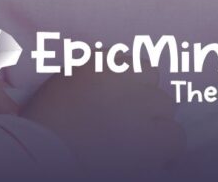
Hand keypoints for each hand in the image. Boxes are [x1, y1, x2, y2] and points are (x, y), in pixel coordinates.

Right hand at [20, 61, 185, 175]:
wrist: (42, 154)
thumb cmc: (44, 126)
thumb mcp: (62, 85)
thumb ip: (89, 77)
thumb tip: (107, 88)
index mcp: (100, 60)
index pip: (131, 63)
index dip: (128, 86)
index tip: (118, 104)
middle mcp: (124, 75)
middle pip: (151, 81)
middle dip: (142, 102)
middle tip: (126, 125)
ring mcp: (140, 104)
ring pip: (165, 107)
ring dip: (154, 123)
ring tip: (135, 143)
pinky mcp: (151, 136)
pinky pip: (175, 136)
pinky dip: (167, 148)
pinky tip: (152, 157)